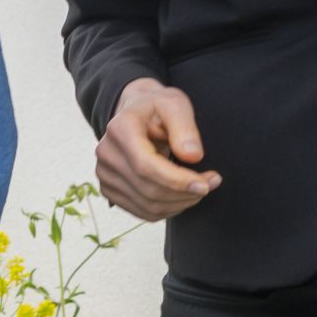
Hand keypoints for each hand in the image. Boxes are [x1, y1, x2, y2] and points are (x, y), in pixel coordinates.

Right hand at [96, 79, 220, 221]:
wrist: (135, 113)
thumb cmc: (157, 107)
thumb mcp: (174, 104)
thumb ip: (185, 127)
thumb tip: (193, 156)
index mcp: (120, 129)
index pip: (146, 166)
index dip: (177, 181)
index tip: (206, 184)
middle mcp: (107, 153)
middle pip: (148, 189)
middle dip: (184, 193)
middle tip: (211, 184)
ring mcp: (105, 174)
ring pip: (147, 205)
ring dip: (180, 204)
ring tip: (200, 189)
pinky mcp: (110, 190)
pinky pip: (142, 212)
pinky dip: (168, 210)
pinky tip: (183, 197)